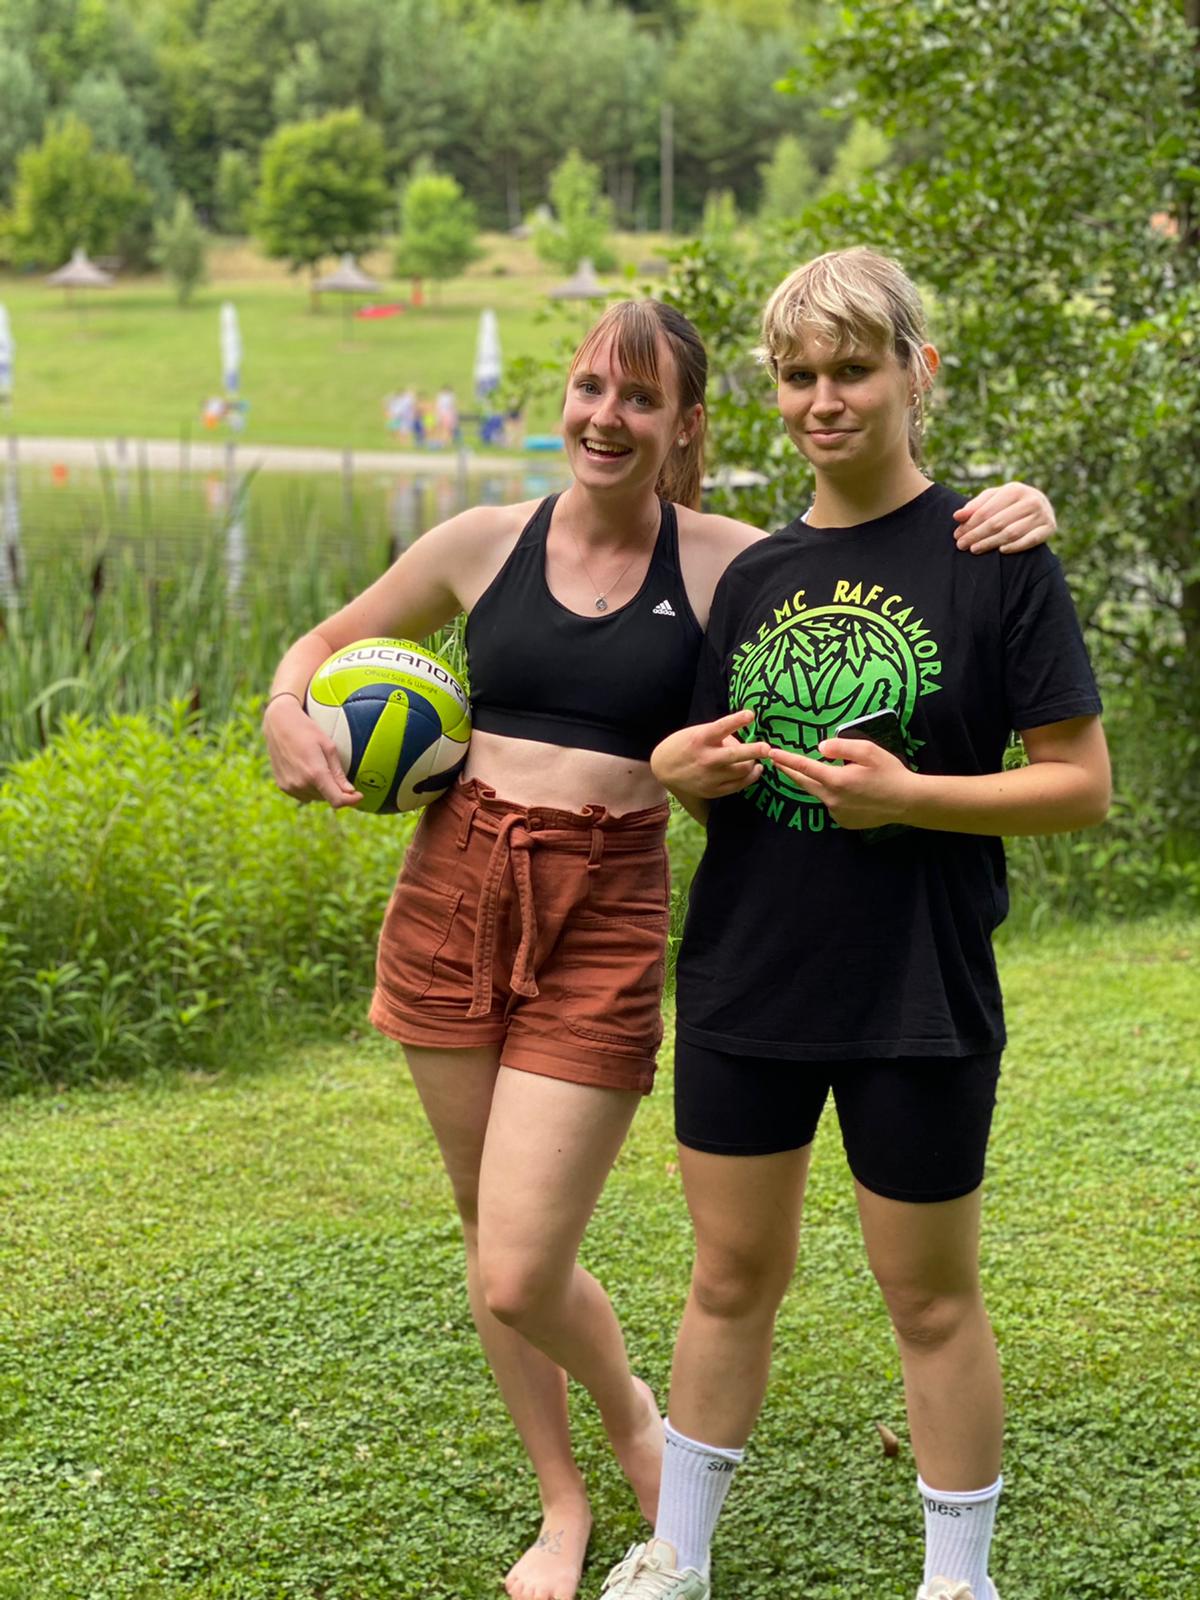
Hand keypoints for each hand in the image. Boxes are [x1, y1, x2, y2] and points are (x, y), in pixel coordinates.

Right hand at [263, 694, 362, 808]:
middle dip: (336, 790)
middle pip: (327, 798)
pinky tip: (307, 771)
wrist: (279, 724)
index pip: (337, 800)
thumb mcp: (329, 747)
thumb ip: (338, 773)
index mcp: (315, 773)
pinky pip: (303, 795)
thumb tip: (349, 792)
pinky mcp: (282, 786)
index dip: (351, 801)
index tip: (358, 796)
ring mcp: (290, 786)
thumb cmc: (307, 731)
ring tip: (318, 767)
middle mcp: (301, 784)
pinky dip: (309, 788)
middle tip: (334, 771)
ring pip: (316, 797)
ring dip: (322, 789)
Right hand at [651, 710, 770, 798]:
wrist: (664, 769)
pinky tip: (755, 769)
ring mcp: (710, 777)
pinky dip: (750, 777)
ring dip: (753, 763)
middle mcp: (706, 759)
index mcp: (701, 739)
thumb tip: (744, 741)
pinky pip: (738, 785)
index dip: (737, 720)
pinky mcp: (713, 790)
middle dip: (753, 751)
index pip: (721, 727)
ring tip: (758, 758)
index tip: (750, 714)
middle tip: (767, 748)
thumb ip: (720, 734)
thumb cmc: (685, 745)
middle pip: (734, 755)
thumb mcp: (698, 732)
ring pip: (741, 771)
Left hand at [765, 736, 918, 829]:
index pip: (803, 767)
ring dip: (816, 783)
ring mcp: (837, 813)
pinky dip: (832, 796)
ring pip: (819, 794)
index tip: (771, 753)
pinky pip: (831, 805)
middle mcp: (832, 799)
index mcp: (836, 780)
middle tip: (777, 762)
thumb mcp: (868, 751)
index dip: (785, 760)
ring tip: (818, 772)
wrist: (908, 802)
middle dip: (790, 772)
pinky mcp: (844, 822)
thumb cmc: (890, 772)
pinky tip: (847, 791)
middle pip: (804, 783)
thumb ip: (841, 746)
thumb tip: (819, 748)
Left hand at [953, 481, 1055, 553]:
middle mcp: (1031, 500)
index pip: (987, 510)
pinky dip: (1016, 546)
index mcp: (1015, 490)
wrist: (1042, 508)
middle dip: (976, 534)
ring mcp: (1042, 514)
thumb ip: (975, 506)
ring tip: (974, 549)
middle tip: (961, 545)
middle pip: (997, 522)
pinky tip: (1001, 551)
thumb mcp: (993, 499)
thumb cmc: (1010, 504)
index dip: (970, 524)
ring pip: (1011, 532)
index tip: (957, 534)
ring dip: (991, 543)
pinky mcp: (1050, 528)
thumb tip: (957, 516)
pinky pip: (1030, 540)